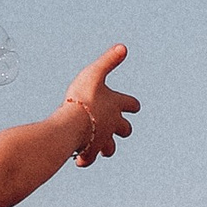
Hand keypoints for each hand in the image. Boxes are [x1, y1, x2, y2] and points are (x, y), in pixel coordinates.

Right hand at [62, 45, 138, 164]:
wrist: (72, 124)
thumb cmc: (83, 97)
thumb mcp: (95, 73)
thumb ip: (108, 61)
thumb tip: (124, 47)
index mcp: (115, 105)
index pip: (131, 104)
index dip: (132, 105)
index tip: (134, 107)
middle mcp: (112, 124)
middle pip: (125, 129)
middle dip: (123, 129)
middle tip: (119, 129)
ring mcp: (102, 140)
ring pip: (110, 148)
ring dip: (107, 148)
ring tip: (102, 148)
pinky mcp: (89, 151)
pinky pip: (89, 158)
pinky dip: (86, 158)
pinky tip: (80, 158)